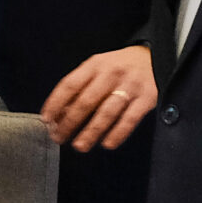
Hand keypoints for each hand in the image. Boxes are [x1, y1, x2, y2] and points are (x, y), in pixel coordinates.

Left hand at [41, 45, 155, 151]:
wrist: (154, 57)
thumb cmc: (120, 67)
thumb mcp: (98, 68)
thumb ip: (81, 87)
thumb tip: (60, 113)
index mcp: (95, 65)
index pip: (70, 85)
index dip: (55, 103)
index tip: (47, 119)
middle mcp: (111, 74)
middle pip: (86, 101)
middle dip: (69, 122)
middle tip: (59, 137)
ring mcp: (130, 86)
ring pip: (106, 112)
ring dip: (91, 132)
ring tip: (79, 145)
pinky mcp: (147, 98)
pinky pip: (129, 119)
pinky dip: (117, 133)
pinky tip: (107, 143)